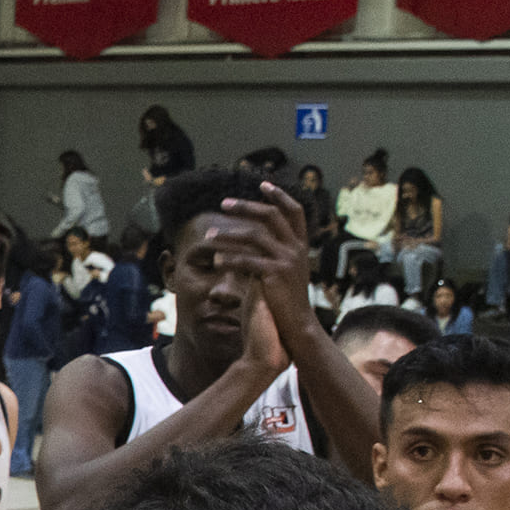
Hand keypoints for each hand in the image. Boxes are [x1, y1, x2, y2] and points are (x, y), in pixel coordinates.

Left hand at [207, 180, 314, 354]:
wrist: (296, 326)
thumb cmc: (284, 301)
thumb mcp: (283, 271)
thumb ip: (272, 254)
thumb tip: (253, 240)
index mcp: (300, 245)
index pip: (294, 211)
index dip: (280, 196)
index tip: (263, 183)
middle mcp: (296, 248)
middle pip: (271, 216)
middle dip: (246, 206)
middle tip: (223, 203)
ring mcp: (287, 260)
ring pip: (255, 236)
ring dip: (229, 234)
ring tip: (209, 237)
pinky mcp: (275, 274)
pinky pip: (247, 260)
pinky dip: (230, 259)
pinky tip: (216, 261)